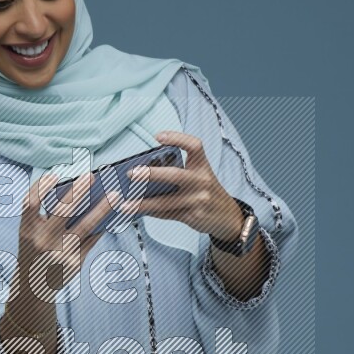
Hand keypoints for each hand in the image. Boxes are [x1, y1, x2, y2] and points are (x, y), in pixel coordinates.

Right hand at [13, 169, 121, 301]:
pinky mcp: (74, 263)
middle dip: (79, 191)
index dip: (41, 187)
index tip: (55, 174)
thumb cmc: (33, 251)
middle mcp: (42, 241)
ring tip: (115, 195)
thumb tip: (74, 190)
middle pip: (62, 211)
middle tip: (92, 176)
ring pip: (85, 226)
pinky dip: (102, 227)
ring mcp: (60, 253)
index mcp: (27, 230)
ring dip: (102, 209)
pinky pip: (91, 240)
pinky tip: (113, 216)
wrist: (33, 287)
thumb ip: (42, 215)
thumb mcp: (30, 233)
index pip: (30, 203)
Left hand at [118, 129, 242, 239]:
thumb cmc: (206, 192)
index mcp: (203, 166)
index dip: (177, 138)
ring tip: (125, 204)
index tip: (158, 136)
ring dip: (142, 203)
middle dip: (151, 174)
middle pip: (175, 175)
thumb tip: (144, 172)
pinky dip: (150, 211)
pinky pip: (167, 213)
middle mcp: (202, 181)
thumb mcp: (199, 176)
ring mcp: (197, 200)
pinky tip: (137, 211)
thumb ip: (178, 171)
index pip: (194, 146)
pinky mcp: (192, 216)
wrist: (228, 217)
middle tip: (131, 173)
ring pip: (165, 201)